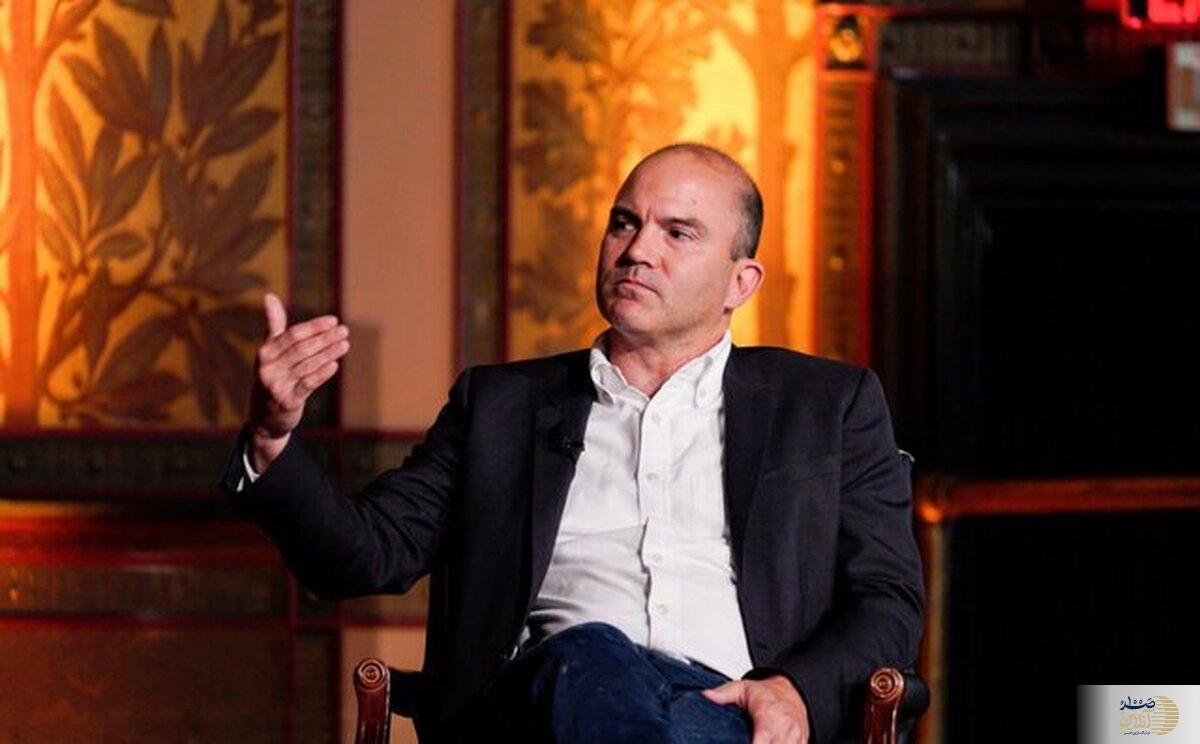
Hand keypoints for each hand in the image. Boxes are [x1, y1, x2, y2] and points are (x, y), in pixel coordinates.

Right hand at [247, 292, 349, 470]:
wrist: (264, 417)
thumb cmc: (272, 376)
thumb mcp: (270, 352)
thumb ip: (274, 325)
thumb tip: (269, 295)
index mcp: (264, 353)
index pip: (292, 335)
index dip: (314, 327)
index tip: (333, 320)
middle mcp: (267, 369)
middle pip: (302, 349)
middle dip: (325, 338)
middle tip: (344, 331)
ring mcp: (276, 386)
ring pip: (308, 365)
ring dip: (329, 353)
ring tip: (345, 344)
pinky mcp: (287, 402)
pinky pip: (307, 384)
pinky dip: (322, 373)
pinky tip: (335, 364)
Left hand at [702, 675, 809, 743]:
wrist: (793, 692)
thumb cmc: (767, 693)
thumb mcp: (743, 688)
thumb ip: (725, 693)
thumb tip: (707, 696)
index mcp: (769, 715)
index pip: (762, 740)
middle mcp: (785, 728)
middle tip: (742, 742)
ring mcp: (796, 738)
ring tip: (755, 741)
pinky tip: (770, 743)